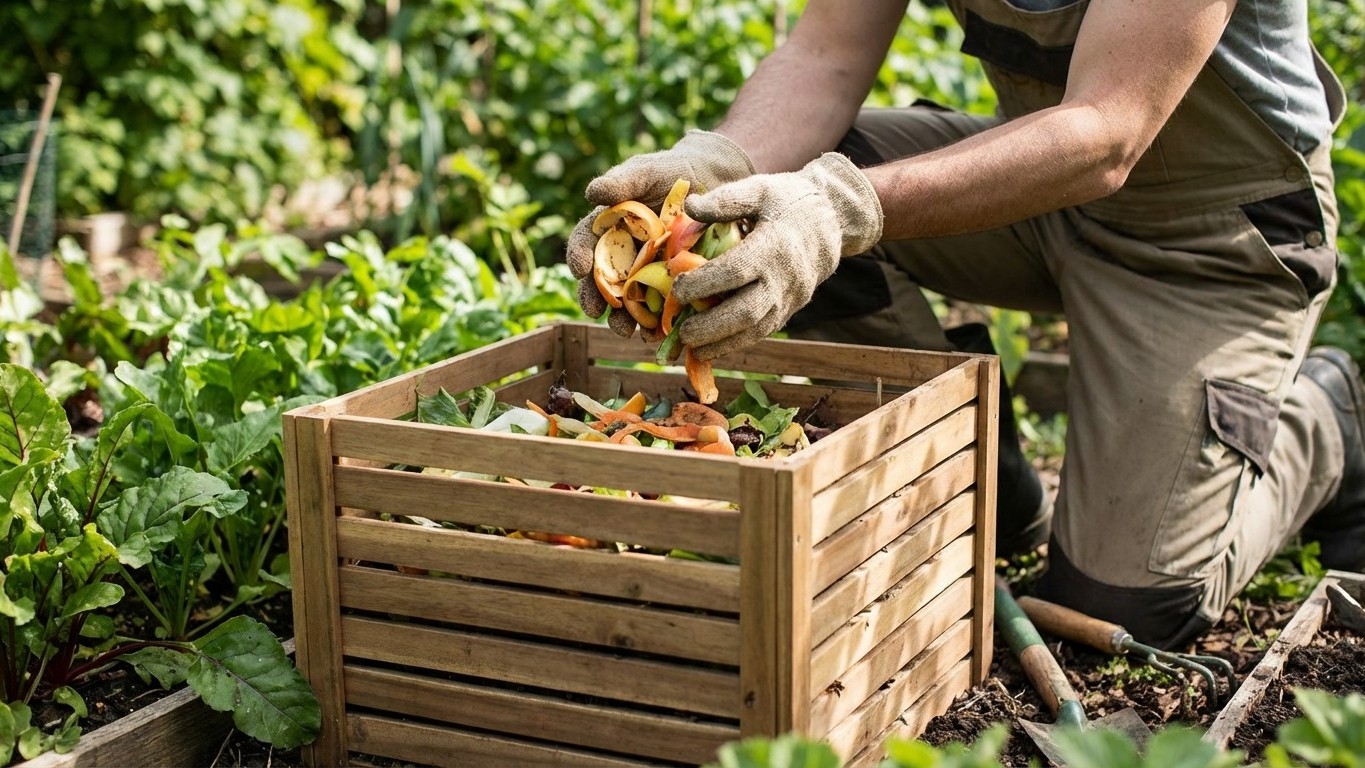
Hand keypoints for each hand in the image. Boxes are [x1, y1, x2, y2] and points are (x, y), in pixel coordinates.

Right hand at [566, 130, 754, 327]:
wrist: (713, 180)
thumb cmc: (672, 171)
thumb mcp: (647, 171)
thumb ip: (622, 180)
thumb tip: (592, 193)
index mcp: (608, 229)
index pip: (585, 244)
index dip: (578, 256)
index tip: (580, 267)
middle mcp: (622, 255)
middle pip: (601, 281)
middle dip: (596, 299)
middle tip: (596, 312)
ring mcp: (645, 273)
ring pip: (628, 302)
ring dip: (623, 320)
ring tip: (627, 332)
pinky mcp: (671, 285)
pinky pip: (661, 309)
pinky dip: (658, 324)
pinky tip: (659, 335)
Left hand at [670, 152, 883, 359]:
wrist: (832, 221)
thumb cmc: (788, 201)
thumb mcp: (760, 189)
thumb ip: (726, 199)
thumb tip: (690, 207)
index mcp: (773, 246)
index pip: (736, 271)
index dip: (704, 283)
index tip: (676, 288)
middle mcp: (783, 278)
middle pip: (745, 312)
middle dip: (710, 326)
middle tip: (681, 332)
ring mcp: (789, 298)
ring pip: (755, 330)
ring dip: (722, 344)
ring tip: (692, 348)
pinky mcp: (790, 309)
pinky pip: (762, 332)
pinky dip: (736, 343)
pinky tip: (711, 347)